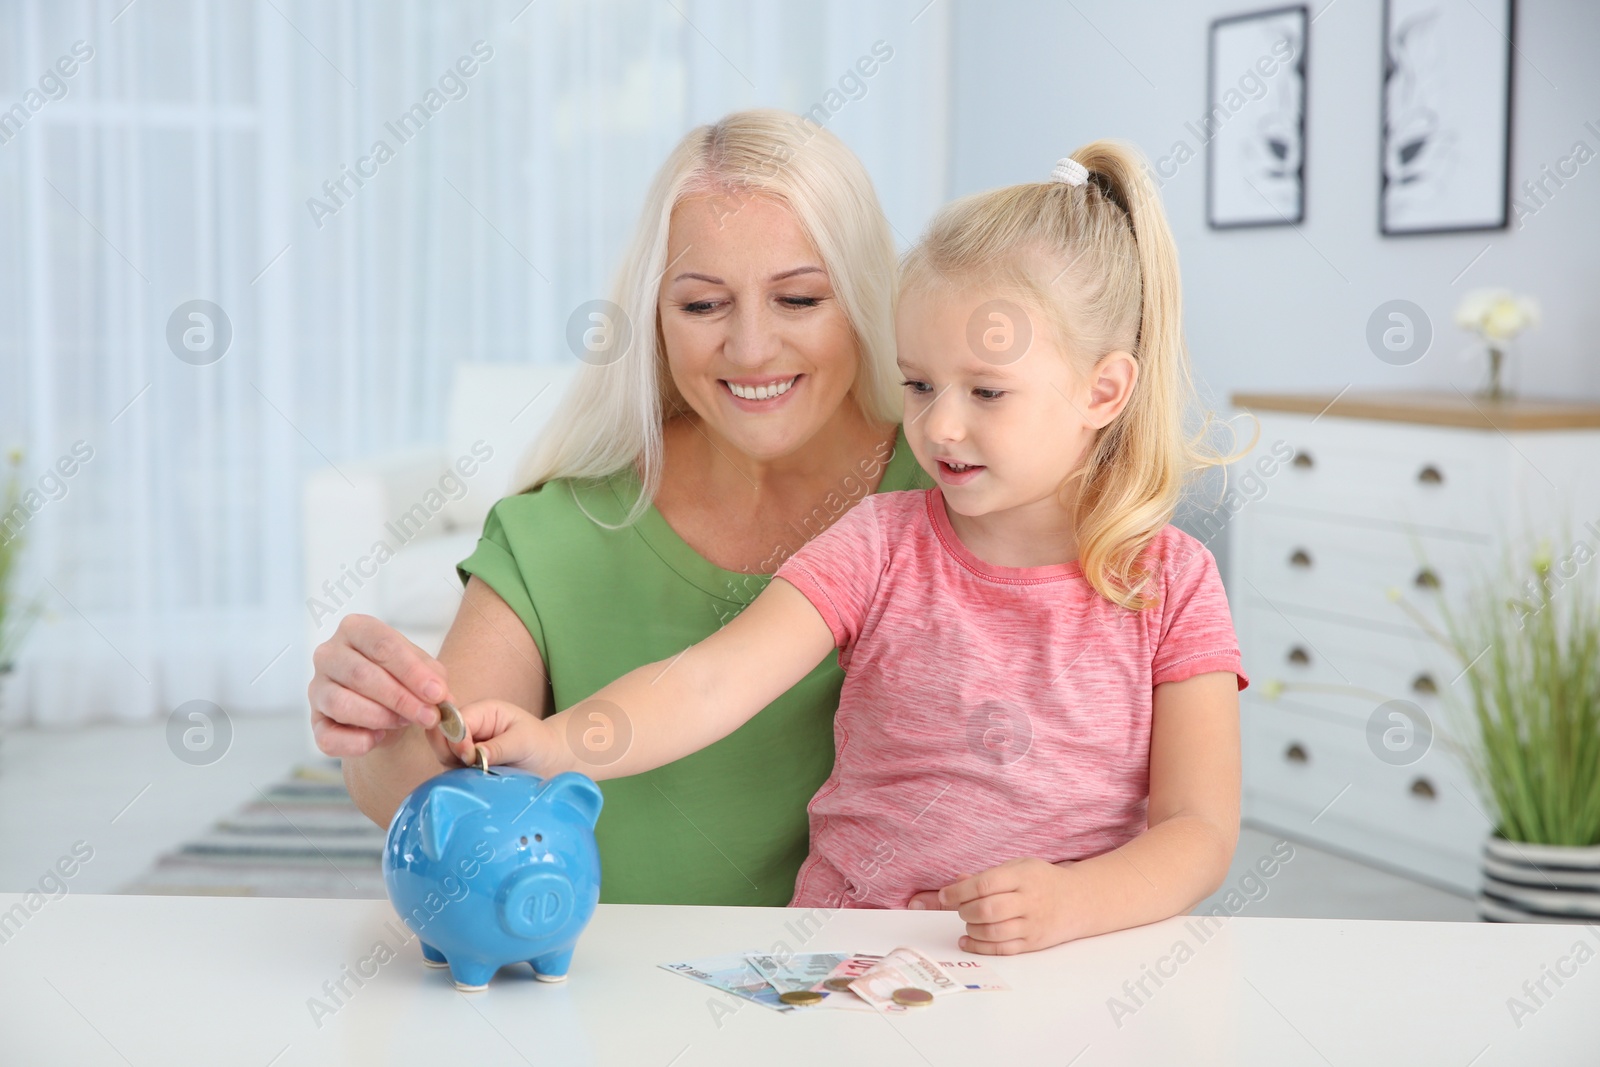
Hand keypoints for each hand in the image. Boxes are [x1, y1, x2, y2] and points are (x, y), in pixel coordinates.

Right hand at [309, 614, 450, 755]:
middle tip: (429, 716)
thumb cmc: (401, 677)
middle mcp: (329, 654)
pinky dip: (356, 742)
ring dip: (380, 717)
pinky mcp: (315, 721)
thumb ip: (433, 677)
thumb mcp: (422, 668)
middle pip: (361, 674)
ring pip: (340, 703)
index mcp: (356, 629)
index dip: (412, 671)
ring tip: (405, 722)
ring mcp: (317, 688)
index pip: (382, 645)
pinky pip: (328, 736)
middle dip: (400, 698)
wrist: (386, 706)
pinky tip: (378, 738)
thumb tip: (440, 696)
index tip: (436, 693)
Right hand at [450, 698, 564, 776]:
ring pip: (443, 755)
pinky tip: (475, 781)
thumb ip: (498, 747)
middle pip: (441, 735)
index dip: (457, 738)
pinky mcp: (465, 766)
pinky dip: (458, 778)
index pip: (456, 720)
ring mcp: (465, 747)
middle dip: (449, 751)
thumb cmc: (539, 743)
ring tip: (478, 772)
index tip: (469, 757)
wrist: (550, 761)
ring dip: (454, 766)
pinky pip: (452, 772)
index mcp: (483, 712)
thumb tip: (474, 756)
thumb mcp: (523, 741)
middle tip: (470, 765)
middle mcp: (470, 727)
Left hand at [917, 857, 1081, 954]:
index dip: (960, 891)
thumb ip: (988, 875)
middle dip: (965, 910)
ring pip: (993, 932)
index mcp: (1023, 876)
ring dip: (971, 928)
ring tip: (969, 921)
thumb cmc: (1042, 880)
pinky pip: (1002, 950)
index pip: (986, 884)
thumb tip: (957, 882)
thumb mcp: (1019, 867)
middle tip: (960, 908)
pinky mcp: (1033, 944)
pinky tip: (967, 940)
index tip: (946, 895)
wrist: (1078, 901)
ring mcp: (1032, 925)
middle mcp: (1029, 901)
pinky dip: (979, 947)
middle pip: (987, 909)